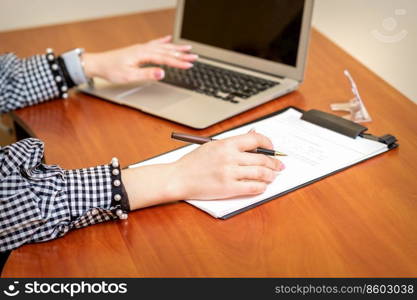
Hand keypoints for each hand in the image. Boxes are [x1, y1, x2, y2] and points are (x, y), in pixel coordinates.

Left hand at [82, 35, 197, 82]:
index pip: (165, 59)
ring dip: (176, 47)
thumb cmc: (111, 70)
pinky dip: (163, 41)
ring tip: (188, 48)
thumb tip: (162, 72)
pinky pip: (154, 44)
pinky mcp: (138, 50)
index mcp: (142, 54)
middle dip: (182, 54)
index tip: (190, 65)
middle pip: (167, 51)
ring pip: (163, 47)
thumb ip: (147, 74)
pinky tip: (168, 38)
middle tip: (195, 57)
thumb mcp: (129, 76)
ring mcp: (141, 48)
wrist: (98, 64)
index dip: (179, 62)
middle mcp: (143, 49)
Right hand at [122, 131, 284, 209]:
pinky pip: (253, 187)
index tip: (272, 148)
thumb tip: (253, 136)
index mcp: (226, 143)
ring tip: (273, 176)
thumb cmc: (193, 163)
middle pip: (262, 158)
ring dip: (271, 175)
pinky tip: (262, 186)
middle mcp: (230, 157)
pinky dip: (261, 187)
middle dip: (274, 163)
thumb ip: (233, 143)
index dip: (269, 143)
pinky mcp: (228, 188)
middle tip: (279, 166)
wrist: (178, 178)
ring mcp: (230, 173)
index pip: (256, 139)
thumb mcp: (212, 146)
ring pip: (261, 173)